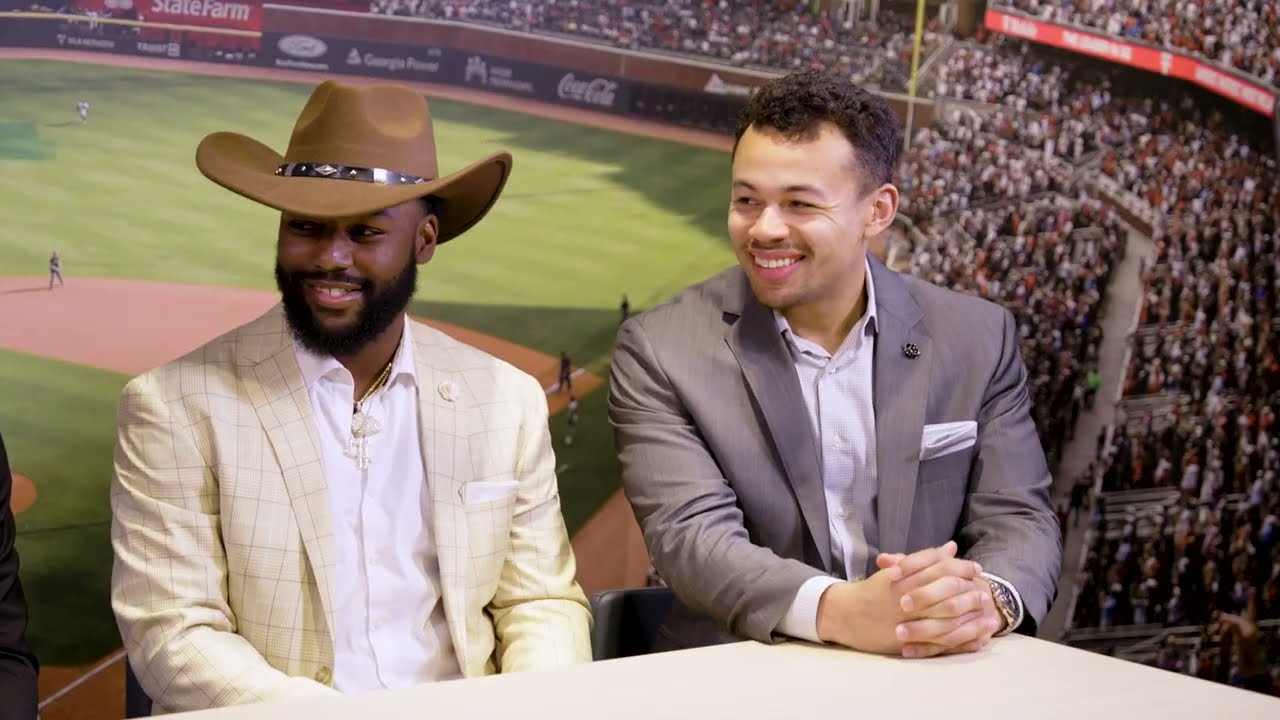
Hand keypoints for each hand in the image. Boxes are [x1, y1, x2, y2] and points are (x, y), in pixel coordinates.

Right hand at [815, 542, 998, 657]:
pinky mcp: (909, 639)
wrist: (845, 615)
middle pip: (945, 589)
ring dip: (969, 612)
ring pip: (945, 616)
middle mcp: (906, 597)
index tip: (976, 568)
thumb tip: (951, 547)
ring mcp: (907, 620)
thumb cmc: (871, 591)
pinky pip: (940, 640)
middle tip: (984, 588)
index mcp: (902, 577)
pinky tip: (978, 637)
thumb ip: (924, 559)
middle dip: (968, 588)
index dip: (960, 567)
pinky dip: (961, 639)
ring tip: (985, 609)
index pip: (937, 567)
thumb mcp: (894, 570)